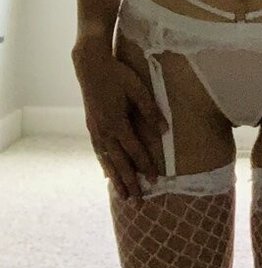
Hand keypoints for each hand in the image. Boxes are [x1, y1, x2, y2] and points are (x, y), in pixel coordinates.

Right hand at [72, 38, 168, 198]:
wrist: (91, 66)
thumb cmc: (117, 75)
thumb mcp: (138, 89)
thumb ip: (150, 110)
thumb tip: (165, 130)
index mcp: (117, 123)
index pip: (135, 150)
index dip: (145, 165)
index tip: (155, 180)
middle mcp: (105, 131)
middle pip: (119, 163)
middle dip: (129, 182)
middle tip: (137, 201)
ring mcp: (96, 130)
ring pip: (107, 161)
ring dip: (115, 179)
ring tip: (122, 196)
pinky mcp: (92, 127)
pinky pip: (99, 152)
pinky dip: (105, 165)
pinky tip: (107, 174)